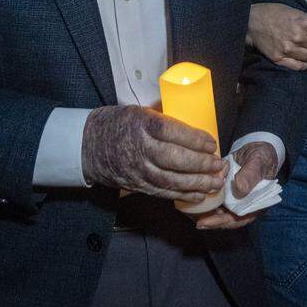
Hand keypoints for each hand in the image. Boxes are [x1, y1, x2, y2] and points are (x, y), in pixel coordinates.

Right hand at [81, 106, 226, 200]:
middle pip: (175, 159)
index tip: (212, 143)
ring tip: (216, 182)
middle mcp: (140, 148)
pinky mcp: (137, 185)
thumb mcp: (138, 111)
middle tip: (219, 166)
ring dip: (197, 183)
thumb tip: (193, 115)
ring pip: (171, 180)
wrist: (88, 145)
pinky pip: (163, 192)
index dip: (194, 138)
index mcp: (141, 124)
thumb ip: (162, 117)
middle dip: (201, 165)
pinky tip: (199, 194)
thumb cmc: (118, 123)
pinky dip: (183, 195)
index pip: (171, 131)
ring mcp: (138, 170)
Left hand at [191, 141, 277, 230]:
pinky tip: (190, 199)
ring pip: (217, 211)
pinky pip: (213, 201)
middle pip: (225, 219)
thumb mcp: (257, 163)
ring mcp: (233, 200)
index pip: (238, 220)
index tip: (205, 222)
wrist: (256, 148)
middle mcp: (243, 206)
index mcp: (255, 205)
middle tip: (191, 219)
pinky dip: (203, 201)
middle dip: (208, 220)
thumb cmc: (260, 157)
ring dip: (203, 212)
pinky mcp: (225, 193)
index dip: (221, 222)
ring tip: (187, 211)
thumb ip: (250, 174)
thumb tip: (240, 188)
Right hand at [247, 3, 306, 70]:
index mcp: (303, 21)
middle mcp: (297, 36)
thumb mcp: (294, 12)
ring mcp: (288, 48)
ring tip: (300, 48)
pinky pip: (300, 67)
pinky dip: (302, 64)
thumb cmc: (274, 14)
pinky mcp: (279, 58)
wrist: (251, 22)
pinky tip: (298, 57)